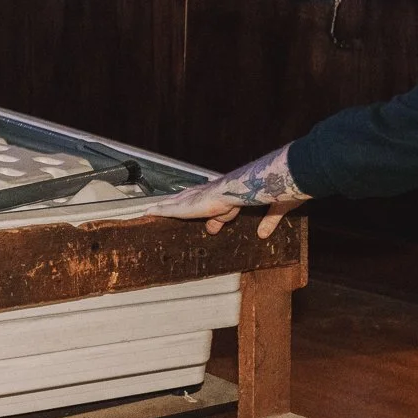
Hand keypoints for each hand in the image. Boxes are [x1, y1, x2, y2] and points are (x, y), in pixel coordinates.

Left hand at [148, 184, 299, 237]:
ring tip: (149, 210)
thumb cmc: (269, 189)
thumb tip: (264, 233)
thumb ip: (267, 220)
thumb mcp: (268, 209)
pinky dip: (161, 211)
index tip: (200, 214)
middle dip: (176, 204)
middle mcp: (212, 192)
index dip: (203, 207)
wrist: (259, 184)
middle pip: (189, 198)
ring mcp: (202, 196)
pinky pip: (173, 209)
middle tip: (162, 209)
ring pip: (178, 202)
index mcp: (230, 193)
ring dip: (164, 206)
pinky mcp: (194, 204)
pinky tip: (150, 213)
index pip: (212, 200)